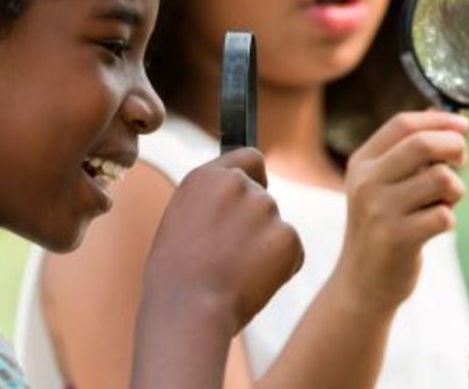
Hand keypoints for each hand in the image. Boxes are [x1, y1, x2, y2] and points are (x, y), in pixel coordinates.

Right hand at [141, 147, 303, 332]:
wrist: (188, 311)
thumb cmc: (176, 277)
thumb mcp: (182, 221)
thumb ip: (212, 201)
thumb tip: (241, 196)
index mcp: (207, 177)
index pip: (249, 157)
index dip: (254, 176)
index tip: (252, 193)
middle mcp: (239, 184)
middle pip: (263, 197)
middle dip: (255, 223)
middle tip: (229, 257)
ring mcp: (266, 208)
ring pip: (276, 227)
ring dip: (265, 247)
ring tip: (233, 274)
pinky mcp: (288, 236)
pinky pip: (292, 252)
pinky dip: (280, 269)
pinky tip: (251, 284)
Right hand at [331, 111, 468, 314]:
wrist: (362, 283)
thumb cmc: (383, 226)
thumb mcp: (381, 184)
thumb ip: (407, 151)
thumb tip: (442, 114)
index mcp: (362, 163)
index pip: (403, 124)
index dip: (439, 120)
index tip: (463, 126)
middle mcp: (366, 182)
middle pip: (423, 144)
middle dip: (454, 148)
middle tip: (461, 162)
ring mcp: (380, 210)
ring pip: (441, 179)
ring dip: (454, 191)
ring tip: (443, 203)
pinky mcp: (397, 238)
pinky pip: (444, 216)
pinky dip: (448, 220)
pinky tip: (435, 228)